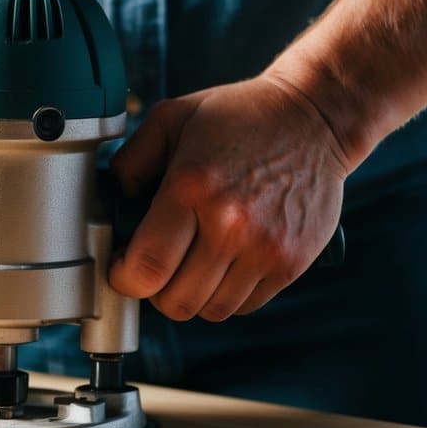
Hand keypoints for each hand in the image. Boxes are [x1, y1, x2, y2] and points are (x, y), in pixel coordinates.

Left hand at [108, 75, 348, 320]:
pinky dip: (228, 294)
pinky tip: (225, 263)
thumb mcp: (172, 118)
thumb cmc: (241, 117)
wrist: (316, 117)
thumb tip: (110, 203)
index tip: (123, 267)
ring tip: (193, 262)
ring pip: (209, 310)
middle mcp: (230, 223)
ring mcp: (265, 247)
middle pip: (175, 301)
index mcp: (192, 187)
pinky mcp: (291, 262)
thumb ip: (130, 161)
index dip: (124, 278)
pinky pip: (245, 305)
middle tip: (158, 266)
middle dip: (156, 290)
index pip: (146, 268)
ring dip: (193, 294)